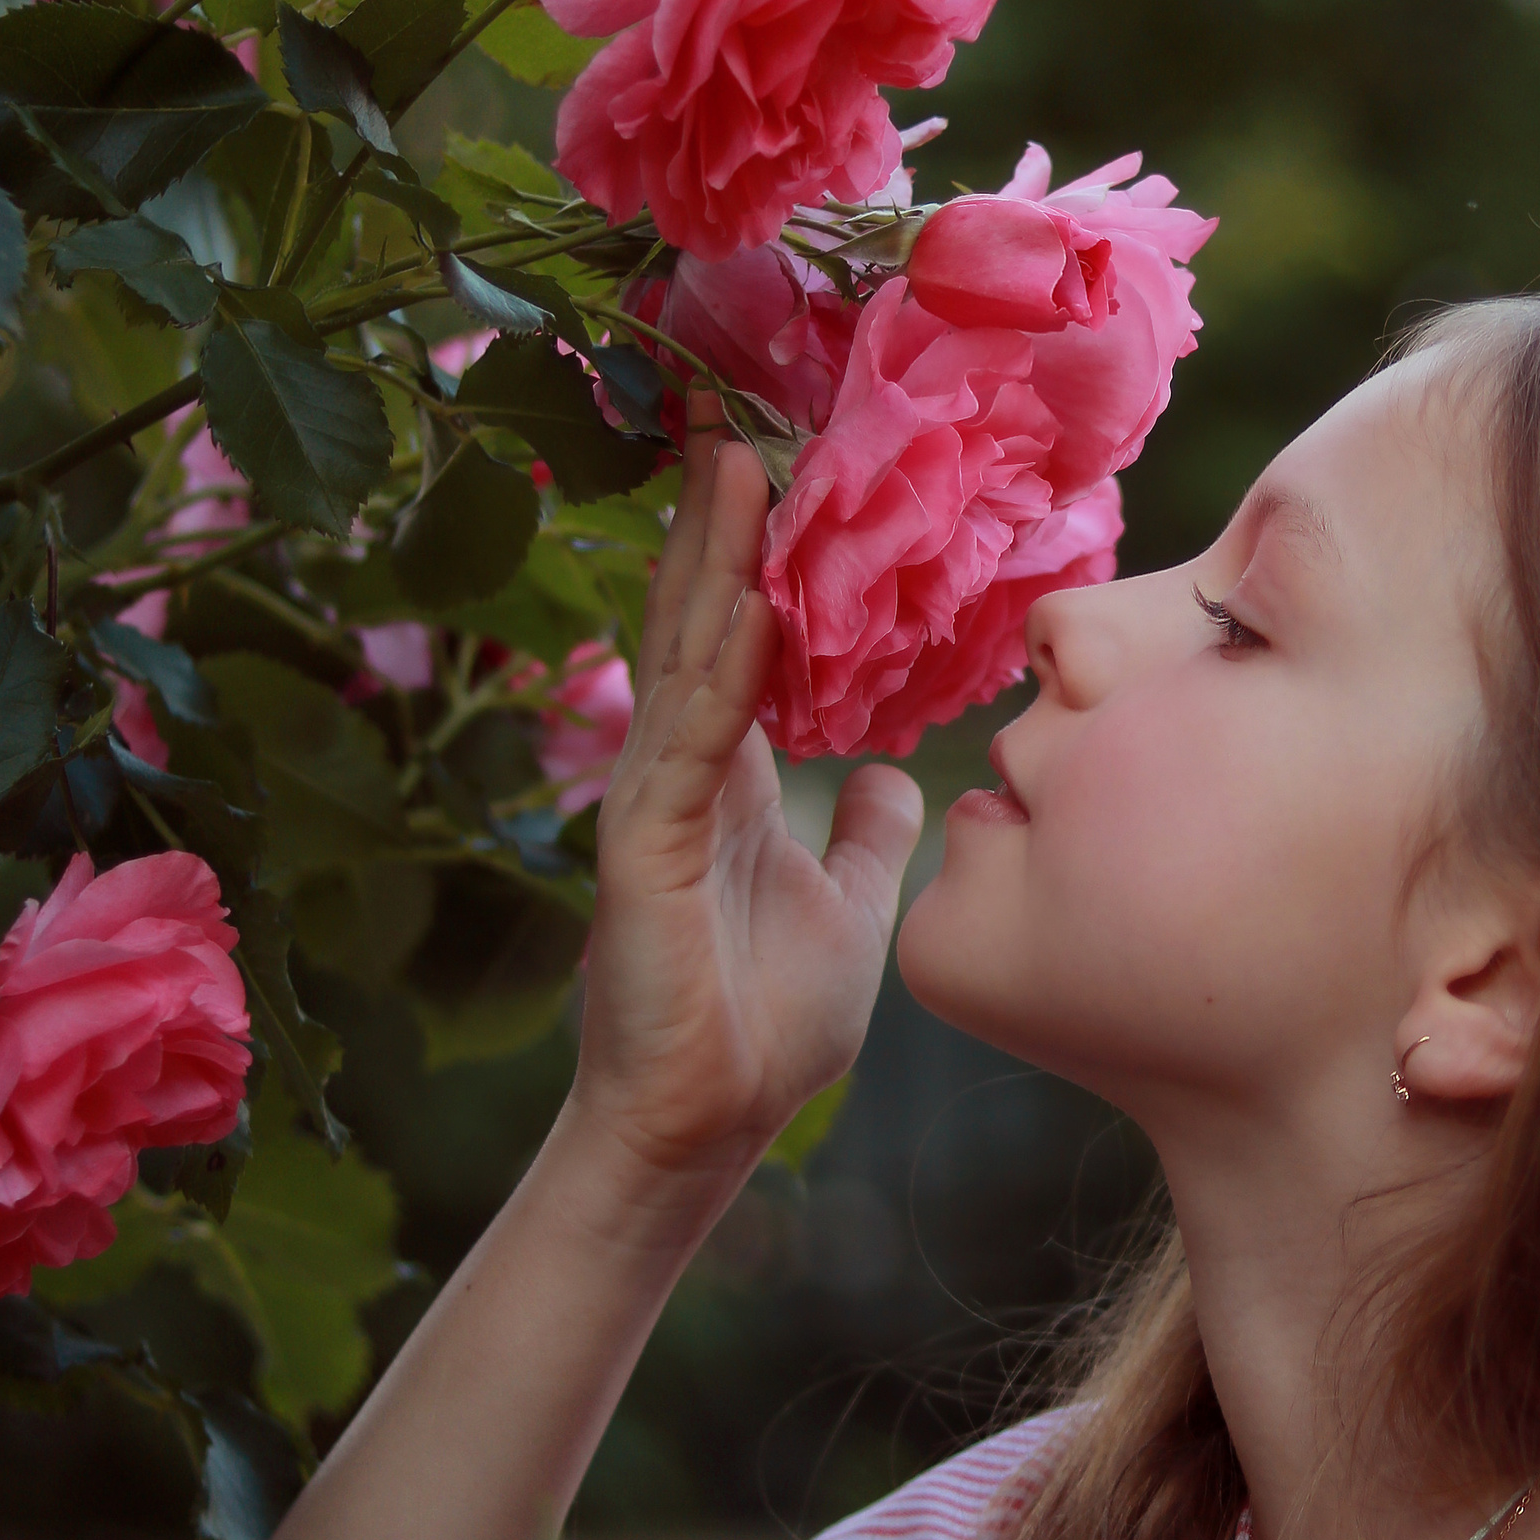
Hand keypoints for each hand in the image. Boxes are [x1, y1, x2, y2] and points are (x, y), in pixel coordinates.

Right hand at [571, 422, 921, 1190]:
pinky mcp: (644, 849)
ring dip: (711, 561)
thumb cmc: (765, 1025)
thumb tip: (895, 774)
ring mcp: (656, 804)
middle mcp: (684, 771)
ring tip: (734, 464)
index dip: (760, 555)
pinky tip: (742, 605)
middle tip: (741, 414)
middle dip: (721, 522)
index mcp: (728, 776)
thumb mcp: (848, 902)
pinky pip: (689, 742)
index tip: (789, 464)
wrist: (706, 1125)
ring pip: (685, 657)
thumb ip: (865, 831)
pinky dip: (716, 671)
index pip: (741, 639)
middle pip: (700, 619)